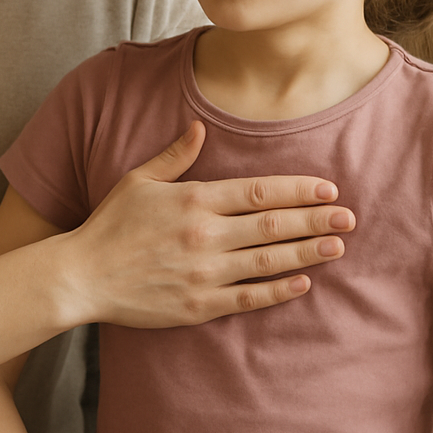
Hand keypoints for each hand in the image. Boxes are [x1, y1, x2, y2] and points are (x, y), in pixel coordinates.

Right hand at [62, 121, 353, 327]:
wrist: (84, 275)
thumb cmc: (111, 224)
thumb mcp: (140, 179)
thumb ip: (176, 155)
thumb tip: (200, 126)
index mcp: (193, 199)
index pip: (258, 191)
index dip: (297, 189)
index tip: (327, 188)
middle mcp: (204, 235)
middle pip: (272, 225)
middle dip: (314, 219)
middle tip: (348, 217)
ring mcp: (204, 273)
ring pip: (268, 261)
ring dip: (307, 253)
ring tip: (337, 246)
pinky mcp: (200, 305)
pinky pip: (249, 298)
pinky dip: (279, 290)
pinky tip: (303, 283)